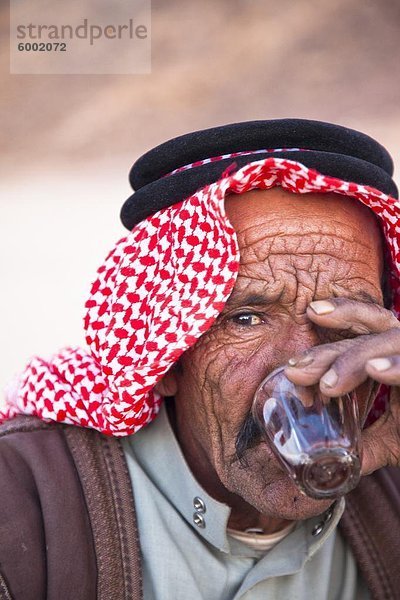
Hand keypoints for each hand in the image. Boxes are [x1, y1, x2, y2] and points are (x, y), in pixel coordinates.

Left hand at [284, 298, 399, 475]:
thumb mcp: (396, 439)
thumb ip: (365, 444)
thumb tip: (323, 463)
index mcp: (399, 352)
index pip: (368, 324)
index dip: (341, 315)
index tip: (309, 315)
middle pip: (370, 333)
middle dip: (330, 352)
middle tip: (296, 371)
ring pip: (392, 340)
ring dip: (356, 360)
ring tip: (328, 384)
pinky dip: (397, 366)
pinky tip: (376, 371)